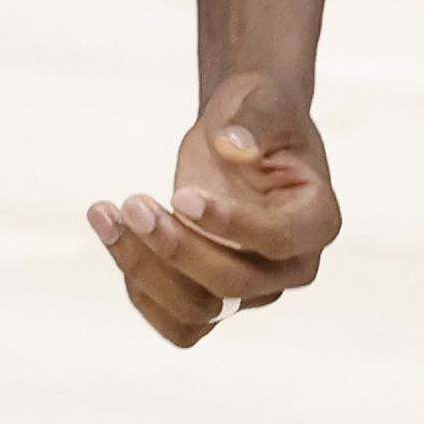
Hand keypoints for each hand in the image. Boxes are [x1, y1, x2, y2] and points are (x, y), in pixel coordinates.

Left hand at [85, 75, 339, 347]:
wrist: (236, 135)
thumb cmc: (257, 113)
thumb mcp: (261, 99)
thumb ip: (254, 119)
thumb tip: (233, 144)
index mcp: (317, 219)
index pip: (279, 239)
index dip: (229, 224)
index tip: (181, 193)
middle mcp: (292, 267)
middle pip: (233, 285)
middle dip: (176, 248)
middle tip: (133, 202)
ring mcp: (254, 290)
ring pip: (199, 312)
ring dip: (145, 270)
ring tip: (106, 215)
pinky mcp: (216, 300)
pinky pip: (178, 323)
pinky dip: (140, 290)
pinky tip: (116, 237)